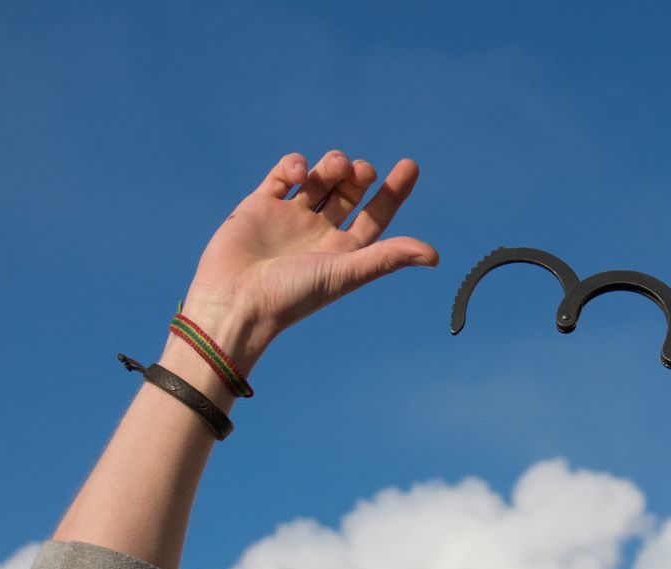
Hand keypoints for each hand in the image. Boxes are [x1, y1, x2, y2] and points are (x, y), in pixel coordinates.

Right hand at [179, 151, 437, 369]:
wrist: (235, 302)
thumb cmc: (292, 296)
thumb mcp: (345, 273)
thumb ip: (387, 258)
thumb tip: (434, 256)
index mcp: (344, 252)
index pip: (376, 215)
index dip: (394, 191)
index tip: (410, 165)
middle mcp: (319, 233)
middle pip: (348, 192)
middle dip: (359, 175)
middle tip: (363, 171)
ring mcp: (289, 218)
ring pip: (319, 180)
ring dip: (332, 165)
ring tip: (336, 167)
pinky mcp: (259, 206)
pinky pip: (283, 176)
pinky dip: (295, 165)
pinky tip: (301, 173)